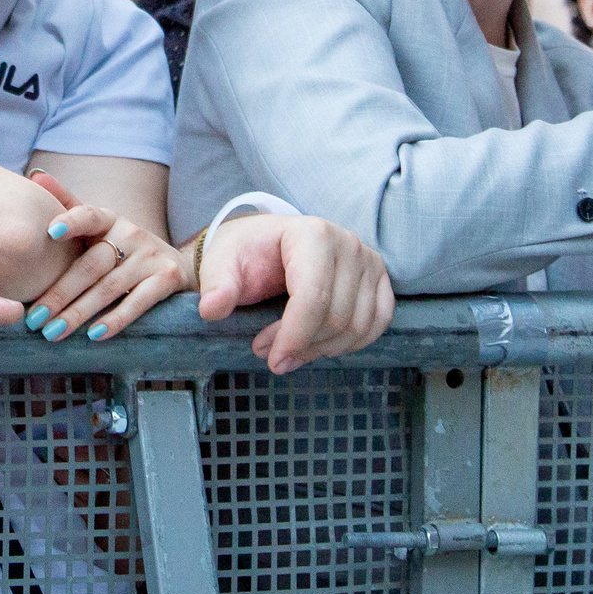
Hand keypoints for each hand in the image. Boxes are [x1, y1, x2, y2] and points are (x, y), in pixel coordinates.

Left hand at [19, 173, 189, 343]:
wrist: (174, 264)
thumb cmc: (121, 247)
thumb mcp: (98, 226)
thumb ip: (69, 205)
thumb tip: (36, 176)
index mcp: (110, 218)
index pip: (89, 214)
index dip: (71, 220)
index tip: (49, 231)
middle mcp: (131, 233)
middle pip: (91, 264)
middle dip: (60, 293)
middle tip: (34, 318)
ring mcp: (150, 256)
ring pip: (109, 287)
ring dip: (79, 313)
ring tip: (53, 332)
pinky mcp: (167, 279)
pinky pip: (138, 302)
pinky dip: (116, 319)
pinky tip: (94, 335)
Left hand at [196, 214, 393, 373]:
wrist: (267, 243)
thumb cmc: (246, 253)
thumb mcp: (221, 263)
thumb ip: (216, 285)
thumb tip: (212, 309)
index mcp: (311, 233)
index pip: (313, 297)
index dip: (294, 337)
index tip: (273, 361)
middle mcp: (348, 243)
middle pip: (337, 316)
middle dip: (303, 344)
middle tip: (270, 353)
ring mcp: (370, 261)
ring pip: (358, 326)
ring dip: (323, 348)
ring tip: (290, 347)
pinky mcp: (380, 280)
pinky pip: (377, 324)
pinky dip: (350, 344)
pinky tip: (319, 344)